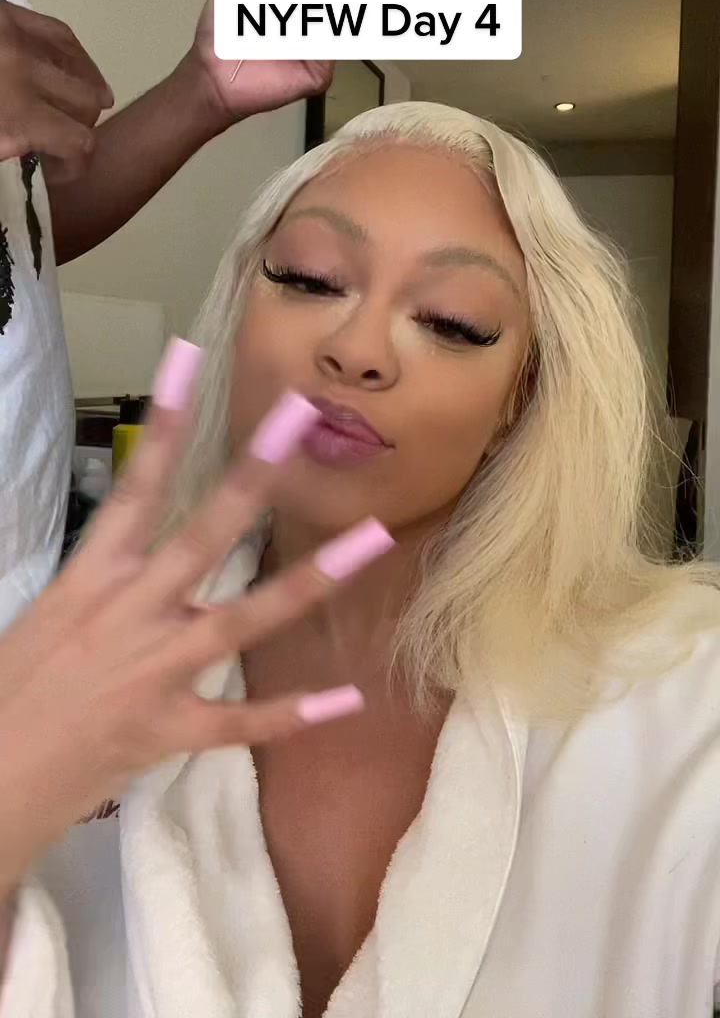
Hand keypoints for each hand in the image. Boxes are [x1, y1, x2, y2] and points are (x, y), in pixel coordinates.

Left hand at [0, 0, 113, 178]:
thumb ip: (6, 144)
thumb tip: (31, 146)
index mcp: (16, 111)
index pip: (79, 142)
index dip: (78, 163)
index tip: (64, 171)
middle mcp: (26, 71)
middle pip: (86, 105)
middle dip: (78, 126)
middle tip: (57, 138)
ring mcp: (18, 37)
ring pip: (80, 69)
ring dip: (82, 93)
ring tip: (80, 108)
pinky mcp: (9, 13)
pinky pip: (62, 35)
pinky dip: (77, 58)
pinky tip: (82, 72)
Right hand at [0, 347, 390, 893]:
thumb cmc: (7, 692)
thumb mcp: (47, 616)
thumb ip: (102, 581)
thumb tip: (140, 547)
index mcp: (91, 581)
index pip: (134, 488)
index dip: (164, 423)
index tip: (189, 359)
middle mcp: (132, 615)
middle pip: (204, 534)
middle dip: (255, 474)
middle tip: (303, 416)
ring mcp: (157, 673)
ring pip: (246, 618)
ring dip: (314, 577)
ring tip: (376, 537)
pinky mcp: (169, 731)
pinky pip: (241, 722)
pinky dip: (293, 714)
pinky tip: (348, 698)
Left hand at [188, 0, 333, 127]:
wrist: (212, 76)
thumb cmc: (221, 33)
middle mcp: (309, 20)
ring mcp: (317, 48)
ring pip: (333, 19)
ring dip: (312, 8)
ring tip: (280, 15)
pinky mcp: (319, 73)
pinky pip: (329, 50)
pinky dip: (315, 38)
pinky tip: (295, 34)